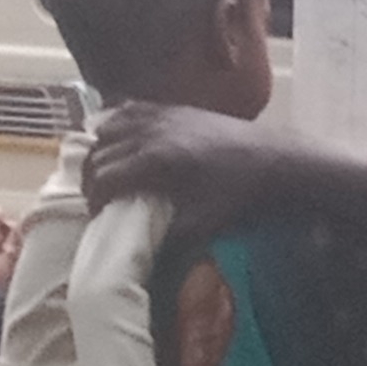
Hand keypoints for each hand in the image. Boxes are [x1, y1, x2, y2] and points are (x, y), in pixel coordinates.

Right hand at [84, 102, 311, 232]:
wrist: (275, 160)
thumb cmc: (240, 194)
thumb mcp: (203, 224)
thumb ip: (169, 239)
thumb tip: (145, 256)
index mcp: (154, 162)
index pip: (104, 178)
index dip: (94, 199)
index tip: (97, 215)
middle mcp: (149, 132)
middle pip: (99, 152)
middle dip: (91, 178)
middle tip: (97, 198)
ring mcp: (161, 115)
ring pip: (108, 127)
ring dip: (100, 149)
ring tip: (105, 171)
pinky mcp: (174, 108)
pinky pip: (130, 109)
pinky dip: (116, 123)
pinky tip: (120, 139)